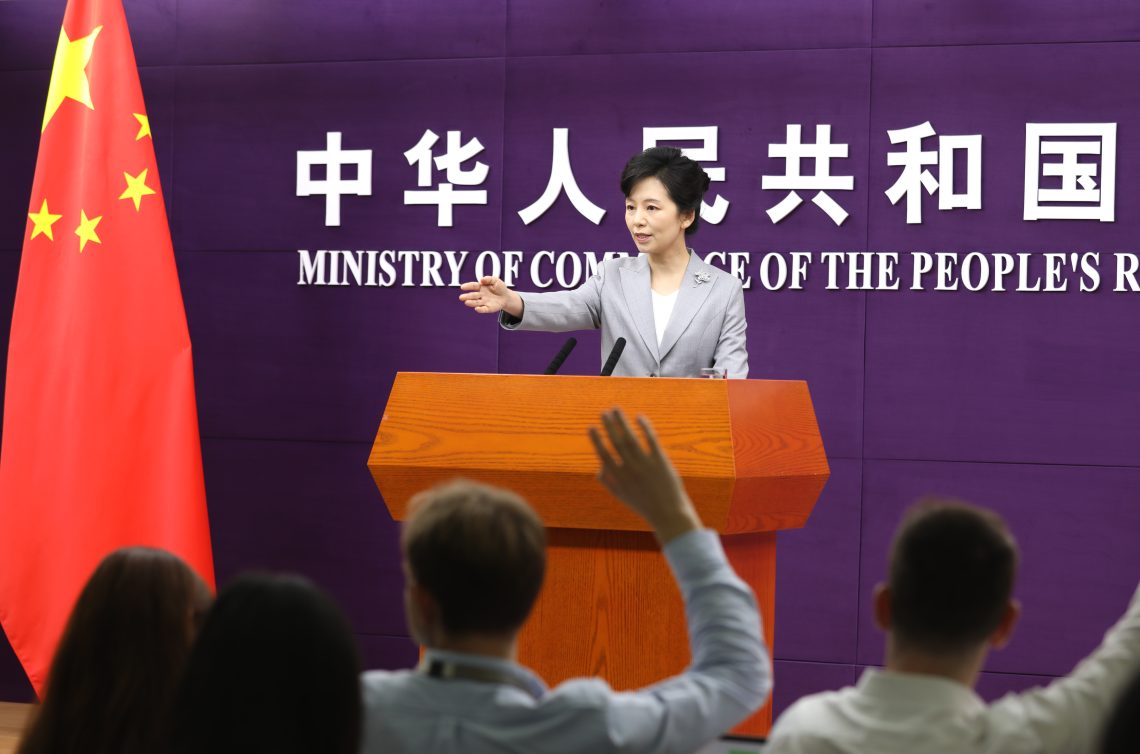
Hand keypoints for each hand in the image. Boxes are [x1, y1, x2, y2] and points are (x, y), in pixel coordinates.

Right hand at [458, 276, 522, 316]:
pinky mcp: (489, 308)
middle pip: (473, 295)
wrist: (506, 296)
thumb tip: (481, 280)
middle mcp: (481, 295)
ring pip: (476, 303)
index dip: (468, 286)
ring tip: (466, 302)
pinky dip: (480, 309)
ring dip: (471, 303)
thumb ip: (488, 279)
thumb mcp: (495, 280)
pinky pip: (484, 309)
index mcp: (481, 287)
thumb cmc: (499, 287)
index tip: (462, 287)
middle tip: (461, 297)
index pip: (473, 286)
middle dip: (467, 296)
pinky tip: (477, 309)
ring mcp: (484, 302)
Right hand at [589, 409, 700, 543]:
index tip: (591, 427)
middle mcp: (630, 470)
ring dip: (622, 422)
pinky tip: (639, 417)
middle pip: (617, 443)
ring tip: (616, 409)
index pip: (604, 455)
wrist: (668, 514)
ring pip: (631, 438)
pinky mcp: (661, 461)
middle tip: (603, 412)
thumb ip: (608, 482)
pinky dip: (644, 427)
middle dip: (608, 426)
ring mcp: (646, 465)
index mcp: (619, 478)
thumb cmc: (644, 505)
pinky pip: (651, 440)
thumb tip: (598, 467)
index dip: (597, 440)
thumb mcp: (622, 496)